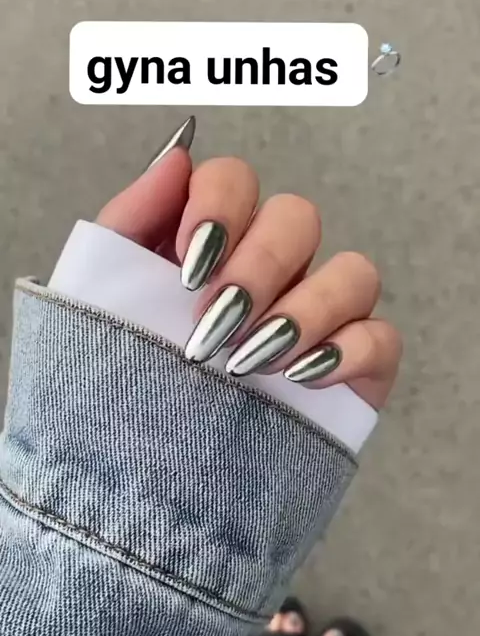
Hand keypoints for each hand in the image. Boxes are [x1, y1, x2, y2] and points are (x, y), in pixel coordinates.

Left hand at [97, 129, 400, 409]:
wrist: (145, 477)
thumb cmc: (123, 382)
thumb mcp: (105, 297)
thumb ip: (133, 221)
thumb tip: (175, 157)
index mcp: (216, 244)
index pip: (236, 180)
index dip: (219, 207)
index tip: (187, 266)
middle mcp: (275, 270)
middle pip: (299, 218)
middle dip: (258, 266)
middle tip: (215, 323)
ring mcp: (320, 316)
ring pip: (353, 272)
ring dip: (305, 311)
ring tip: (253, 360)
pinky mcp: (355, 367)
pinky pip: (381, 336)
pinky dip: (346, 352)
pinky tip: (299, 379)